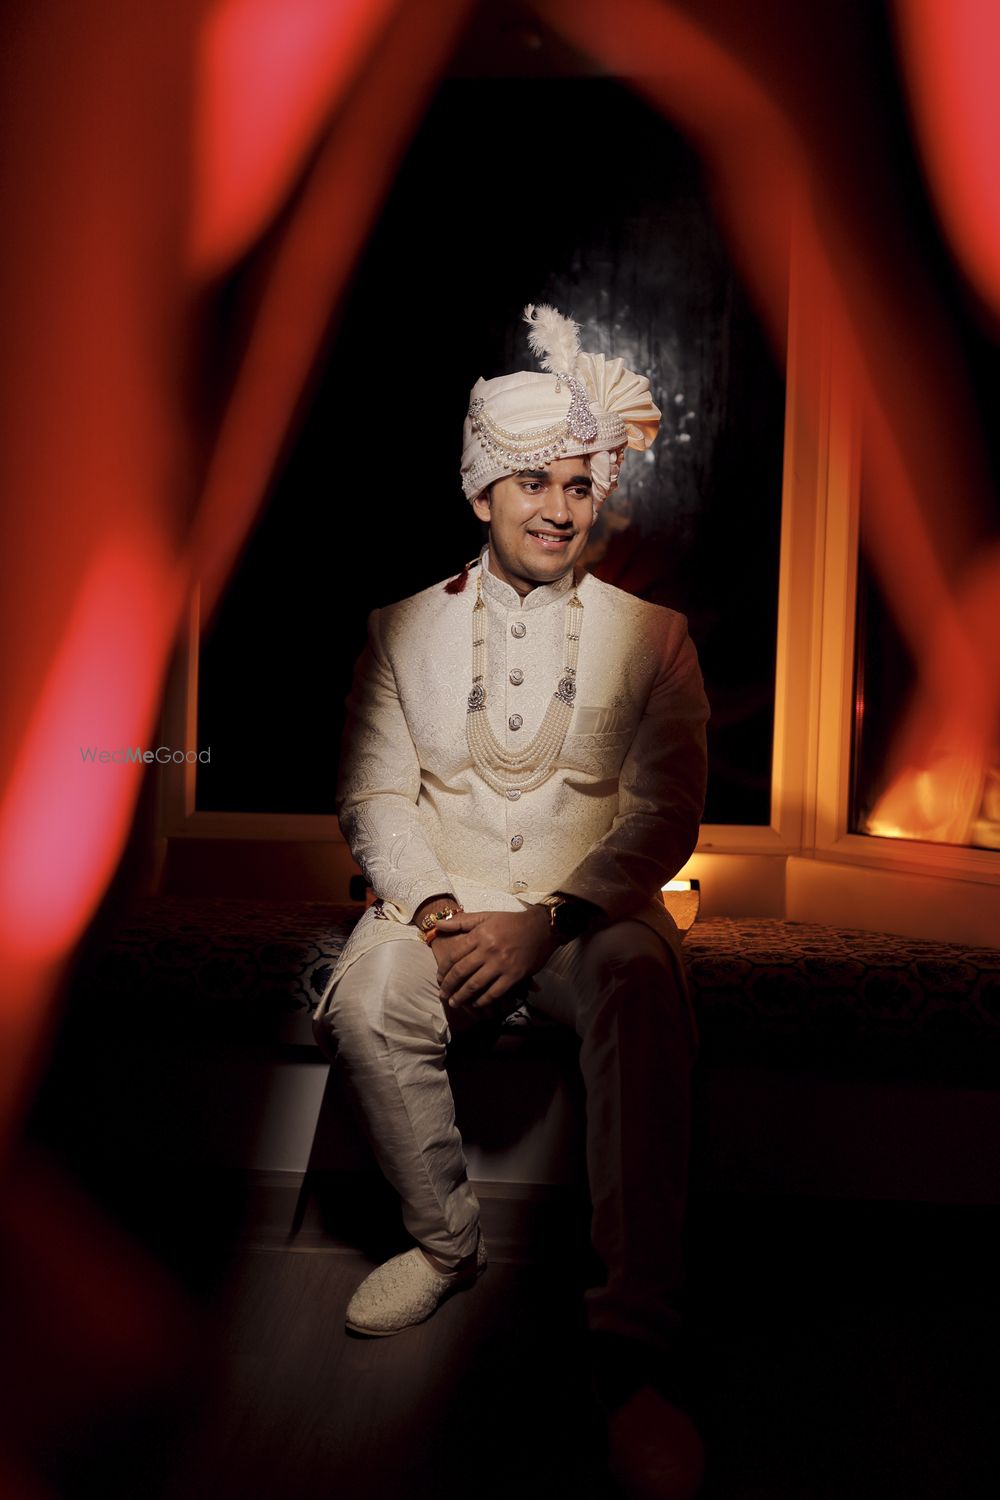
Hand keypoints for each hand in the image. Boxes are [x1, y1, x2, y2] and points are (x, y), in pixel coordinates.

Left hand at [433, 907, 557, 1012]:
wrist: (541, 927)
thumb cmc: (511, 922)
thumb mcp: (486, 916)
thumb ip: (461, 921)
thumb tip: (437, 924)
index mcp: (479, 935)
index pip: (454, 955)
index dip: (443, 969)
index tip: (439, 978)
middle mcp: (488, 950)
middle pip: (461, 972)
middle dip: (449, 986)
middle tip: (443, 995)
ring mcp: (501, 964)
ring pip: (475, 984)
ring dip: (462, 996)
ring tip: (455, 1003)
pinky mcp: (514, 975)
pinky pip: (495, 992)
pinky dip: (483, 1000)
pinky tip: (477, 1004)